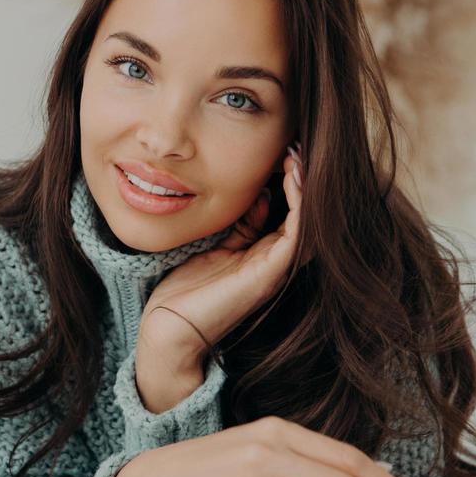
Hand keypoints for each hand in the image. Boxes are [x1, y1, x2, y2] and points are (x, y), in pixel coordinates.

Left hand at [139, 142, 308, 369]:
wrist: (169, 331)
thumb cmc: (183, 293)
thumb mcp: (214, 245)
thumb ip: (238, 224)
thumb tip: (257, 193)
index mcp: (261, 254)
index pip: (286, 211)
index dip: (288, 180)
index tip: (282, 150)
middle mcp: (274, 262)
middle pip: (303, 215)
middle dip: (302, 179)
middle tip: (295, 146)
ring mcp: (274, 269)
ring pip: (306, 222)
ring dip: (305, 187)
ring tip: (296, 156)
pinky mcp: (268, 274)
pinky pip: (296, 233)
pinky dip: (298, 204)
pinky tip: (291, 177)